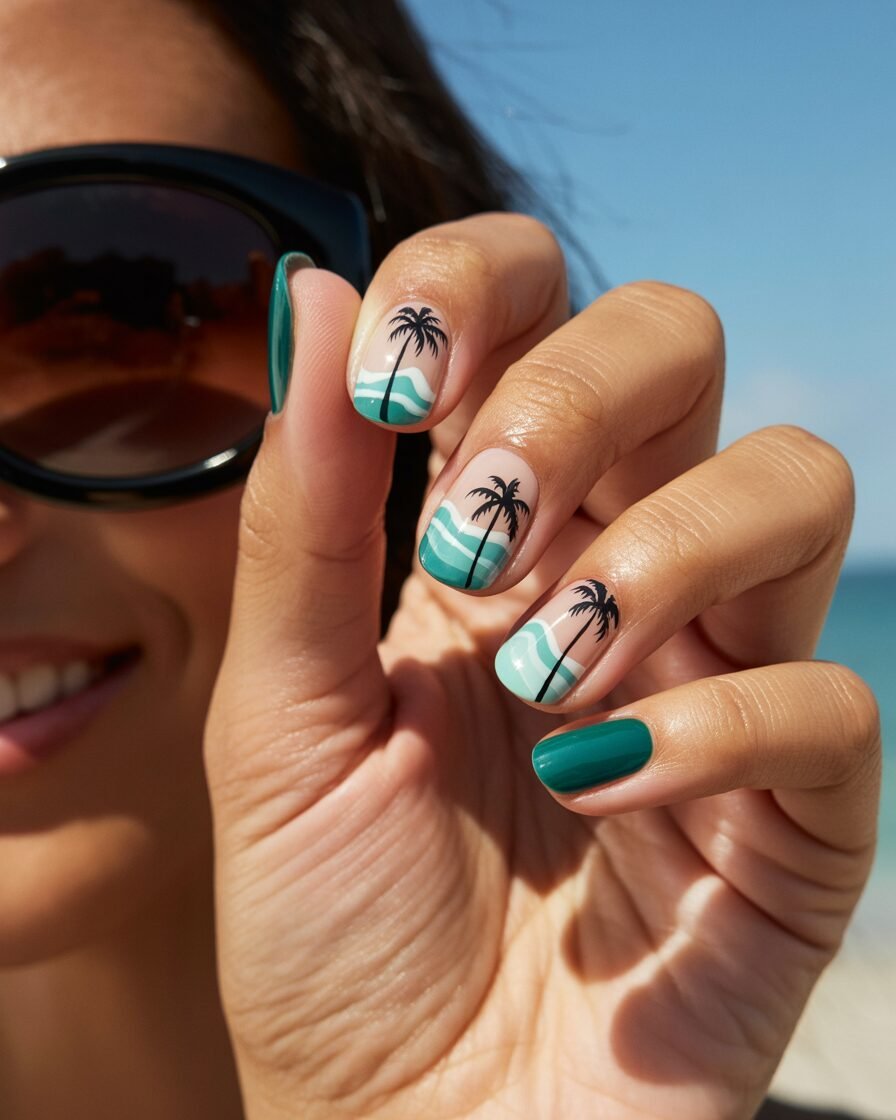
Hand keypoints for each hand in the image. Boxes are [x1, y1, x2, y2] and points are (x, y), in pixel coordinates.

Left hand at [203, 215, 880, 1119]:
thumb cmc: (332, 934)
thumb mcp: (279, 716)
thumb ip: (301, 516)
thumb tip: (311, 291)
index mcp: (487, 534)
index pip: (531, 309)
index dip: (475, 287)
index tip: (394, 375)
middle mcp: (614, 567)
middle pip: (679, 341)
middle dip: (574, 398)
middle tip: (477, 533)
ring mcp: (719, 672)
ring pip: (793, 479)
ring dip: (661, 550)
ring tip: (548, 671)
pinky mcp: (798, 801)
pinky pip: (829, 696)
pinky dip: (714, 727)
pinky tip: (599, 788)